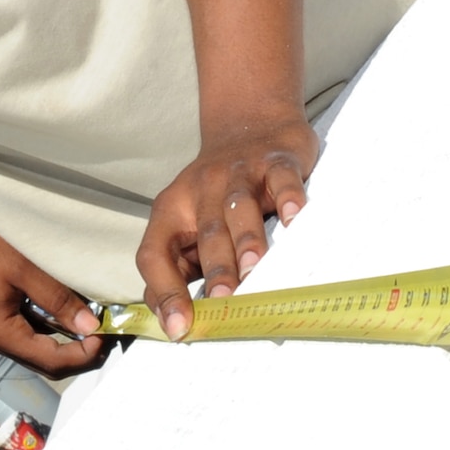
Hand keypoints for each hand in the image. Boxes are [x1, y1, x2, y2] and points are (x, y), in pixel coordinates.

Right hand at [0, 204, 106, 376]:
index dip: (84, 355)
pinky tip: (68, 308)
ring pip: (37, 345)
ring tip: (94, 320)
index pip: (52, 361)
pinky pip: (27, 328)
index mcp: (0, 333)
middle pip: (45, 361)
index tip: (108, 335)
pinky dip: (51, 324)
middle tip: (107, 333)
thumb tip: (89, 327)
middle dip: (79, 352)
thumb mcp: (24, 267)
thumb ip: (57, 299)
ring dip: (66, 338)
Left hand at [135, 111, 318, 340]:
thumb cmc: (216, 191)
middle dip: (214, 270)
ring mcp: (238, 173)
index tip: (179, 328)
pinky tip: (295, 217)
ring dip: (246, 239)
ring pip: (239, 208)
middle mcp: (200, 190)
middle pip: (205, 234)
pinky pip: (281, 180)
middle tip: (222, 303)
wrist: (250, 122)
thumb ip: (178, 267)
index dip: (163, 290)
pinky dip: (289, 198)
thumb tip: (174, 323)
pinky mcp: (274, 161)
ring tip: (254, 269)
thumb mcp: (187, 222)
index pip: (154, 253)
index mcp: (171, 211)